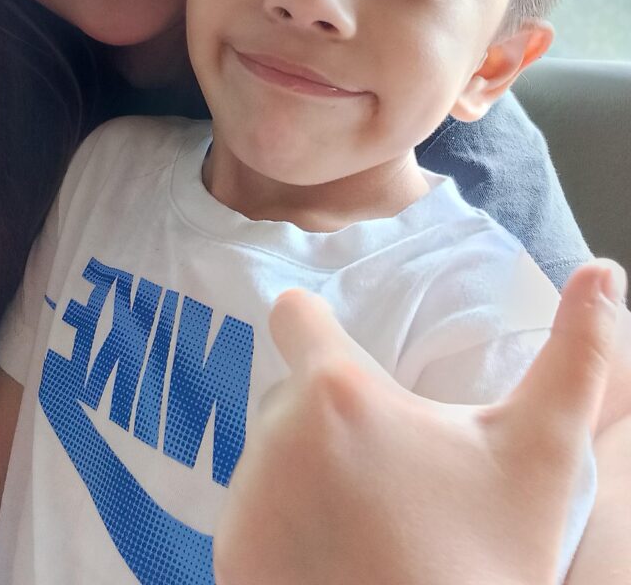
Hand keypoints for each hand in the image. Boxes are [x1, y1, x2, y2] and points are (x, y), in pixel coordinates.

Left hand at [213, 261, 625, 584]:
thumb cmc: (490, 559)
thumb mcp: (540, 454)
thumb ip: (575, 355)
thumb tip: (604, 269)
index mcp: (337, 394)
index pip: (294, 316)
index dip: (313, 324)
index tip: (336, 347)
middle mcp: (274, 438)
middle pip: (293, 396)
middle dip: (331, 418)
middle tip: (389, 472)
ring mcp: (246, 503)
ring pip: (270, 454)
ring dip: (305, 470)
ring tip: (366, 519)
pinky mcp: (231, 558)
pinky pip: (252, 512)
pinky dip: (282, 524)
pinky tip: (334, 554)